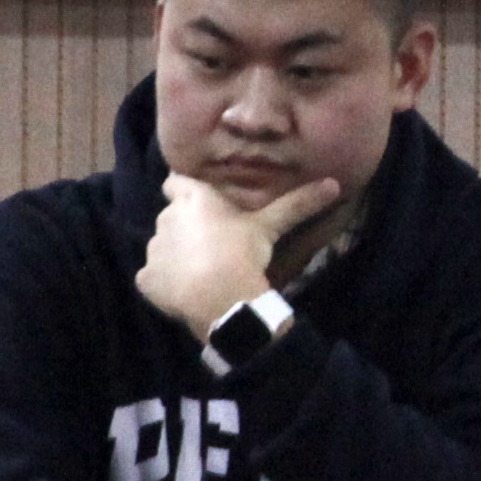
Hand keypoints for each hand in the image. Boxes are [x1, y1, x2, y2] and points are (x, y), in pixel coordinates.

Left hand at [135, 168, 345, 337]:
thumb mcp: (271, 226)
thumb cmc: (243, 252)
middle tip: (212, 242)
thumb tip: (334, 184)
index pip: (175, 182)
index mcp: (192, 199)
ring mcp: (153, 250)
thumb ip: (298, 203)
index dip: (185, 190)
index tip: (202, 203)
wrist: (221, 298)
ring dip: (176, 255)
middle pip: (171, 216)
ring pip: (162, 247)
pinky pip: (152, 278)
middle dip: (186, 226)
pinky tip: (184, 293)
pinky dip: (164, 284)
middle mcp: (166, 218)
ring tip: (201, 271)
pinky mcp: (145, 280)